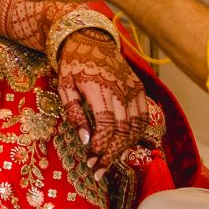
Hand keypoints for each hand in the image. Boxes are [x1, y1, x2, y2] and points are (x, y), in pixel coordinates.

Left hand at [56, 31, 153, 176]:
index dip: (100, 147)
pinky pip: (144, 117)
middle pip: (122, 130)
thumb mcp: (64, 87)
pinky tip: (125, 146)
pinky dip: (137, 135)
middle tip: (98, 169)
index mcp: (99, 88)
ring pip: (136, 127)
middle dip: (111, 154)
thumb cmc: (72, 65)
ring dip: (125, 148)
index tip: (90, 162)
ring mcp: (133, 88)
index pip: (106, 126)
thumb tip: (86, 140)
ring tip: (110, 162)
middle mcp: (120, 89)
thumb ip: (74, 113)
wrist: (89, 38)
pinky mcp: (139, 88)